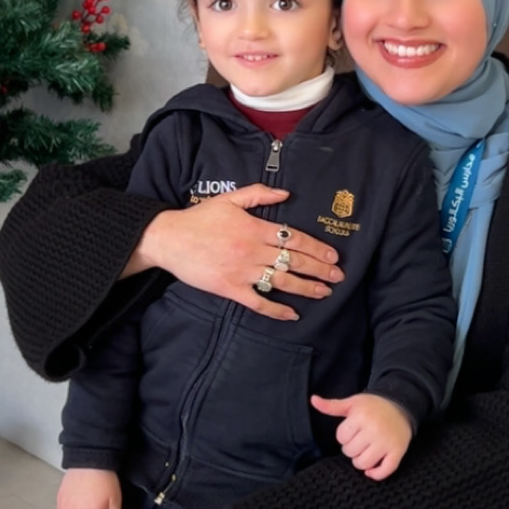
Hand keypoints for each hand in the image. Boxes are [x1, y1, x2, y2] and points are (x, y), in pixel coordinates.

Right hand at [133, 187, 342, 321]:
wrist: (170, 239)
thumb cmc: (199, 218)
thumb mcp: (229, 198)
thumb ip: (259, 194)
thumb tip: (286, 194)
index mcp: (254, 228)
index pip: (294, 239)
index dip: (316, 248)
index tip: (332, 256)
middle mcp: (252, 251)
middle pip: (294, 261)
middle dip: (319, 269)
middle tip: (338, 276)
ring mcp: (242, 272)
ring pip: (281, 282)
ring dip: (306, 288)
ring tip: (324, 292)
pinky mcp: (230, 289)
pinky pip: (258, 303)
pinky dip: (276, 310)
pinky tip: (292, 315)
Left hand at [311, 392, 413, 480]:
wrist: (401, 406)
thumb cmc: (373, 406)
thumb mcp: (352, 403)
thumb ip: (332, 406)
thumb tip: (313, 400)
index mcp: (362, 416)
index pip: (341, 437)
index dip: (345, 435)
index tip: (354, 430)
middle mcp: (375, 429)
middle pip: (350, 452)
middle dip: (352, 448)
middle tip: (360, 440)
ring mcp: (387, 442)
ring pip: (364, 464)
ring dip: (361, 461)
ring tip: (365, 451)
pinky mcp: (398, 451)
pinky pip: (385, 470)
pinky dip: (376, 474)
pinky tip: (371, 470)